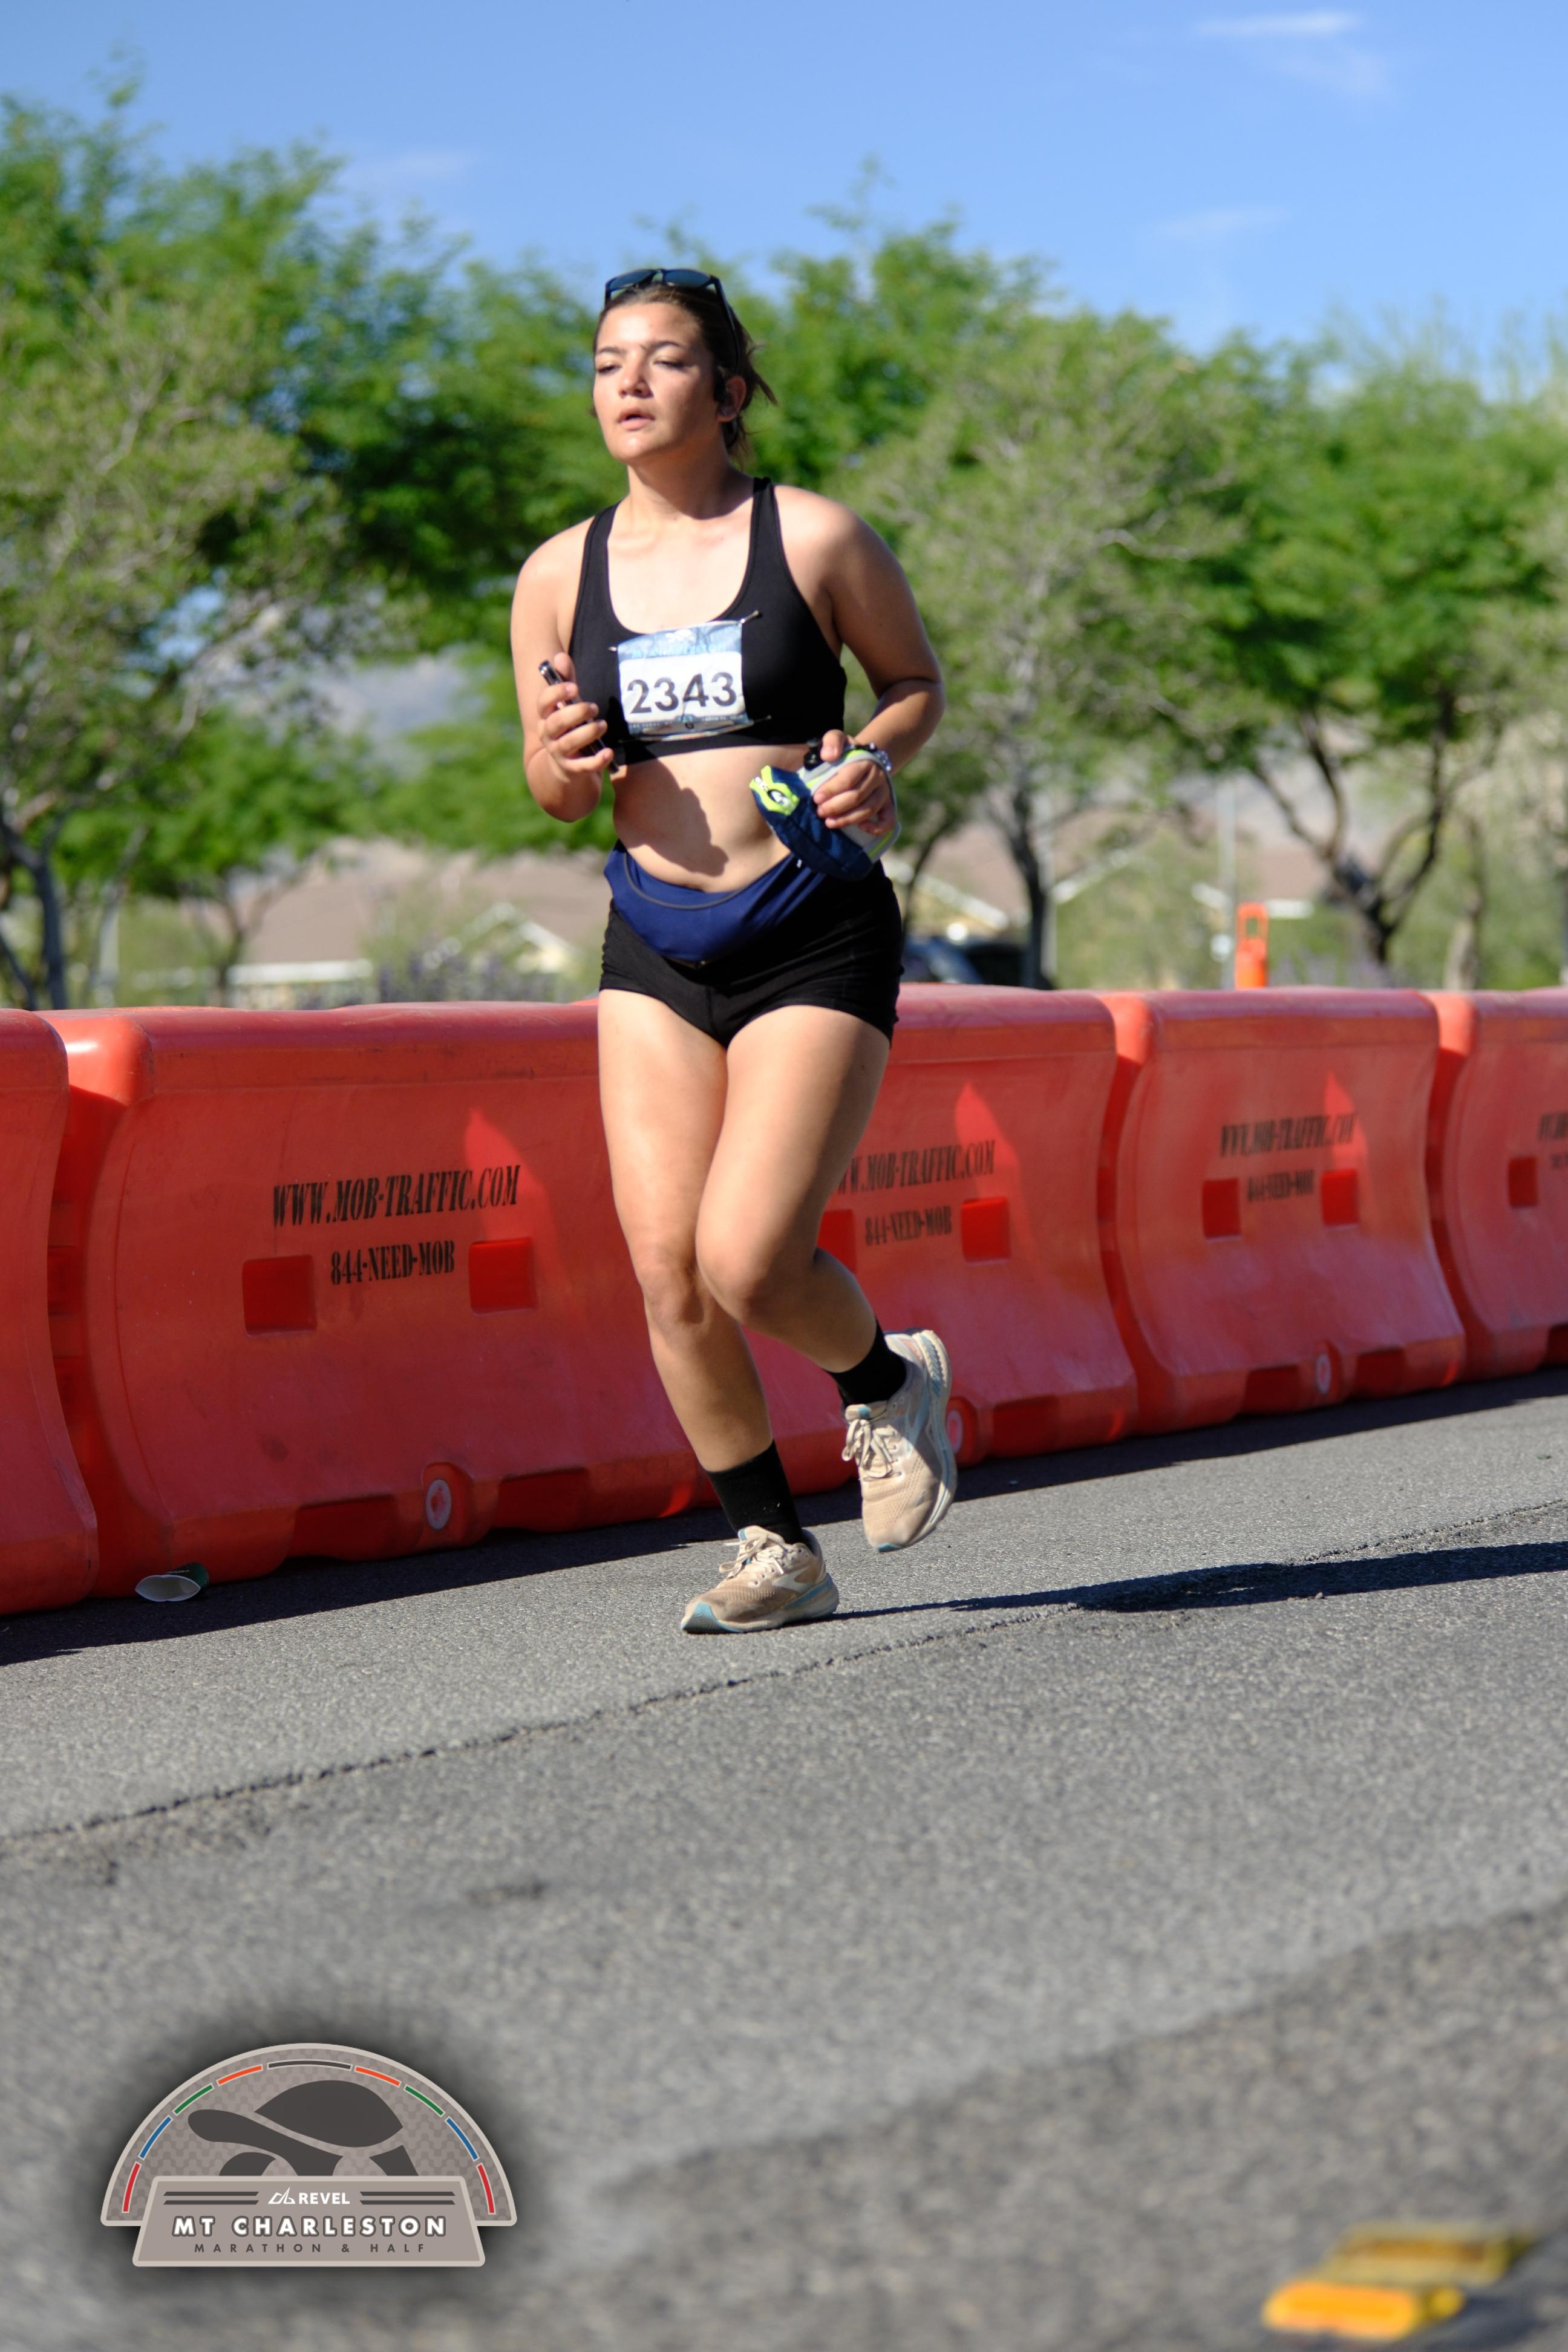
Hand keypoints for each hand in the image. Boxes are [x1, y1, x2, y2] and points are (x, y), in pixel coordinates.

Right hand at [538, 650, 613, 776]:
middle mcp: (548, 735)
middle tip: (593, 707)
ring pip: (568, 743)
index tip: (574, 687)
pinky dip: (596, 760)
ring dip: (586, 733)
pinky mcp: (572, 769)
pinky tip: (608, 752)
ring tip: (602, 725)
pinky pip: (582, 766)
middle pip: (555, 723)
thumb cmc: (570, 728)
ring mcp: (559, 753)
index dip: (556, 694)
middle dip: (575, 713)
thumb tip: (560, 656)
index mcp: (545, 717)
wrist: (568, 767)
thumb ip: (566, 682)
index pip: (543, 703)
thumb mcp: (569, 705)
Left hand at [810, 729, 894, 834]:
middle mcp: (878, 777)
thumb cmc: (847, 753)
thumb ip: (832, 741)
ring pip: (868, 810)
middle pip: (857, 796)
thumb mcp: (838, 739)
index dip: (831, 790)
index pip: (848, 778)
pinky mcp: (888, 805)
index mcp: (865, 761)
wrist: (865, 760)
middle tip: (819, 811)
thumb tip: (828, 755)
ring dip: (847, 819)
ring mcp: (884, 792)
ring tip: (829, 822)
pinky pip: (888, 820)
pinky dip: (877, 828)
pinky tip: (861, 828)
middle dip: (835, 807)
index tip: (816, 798)